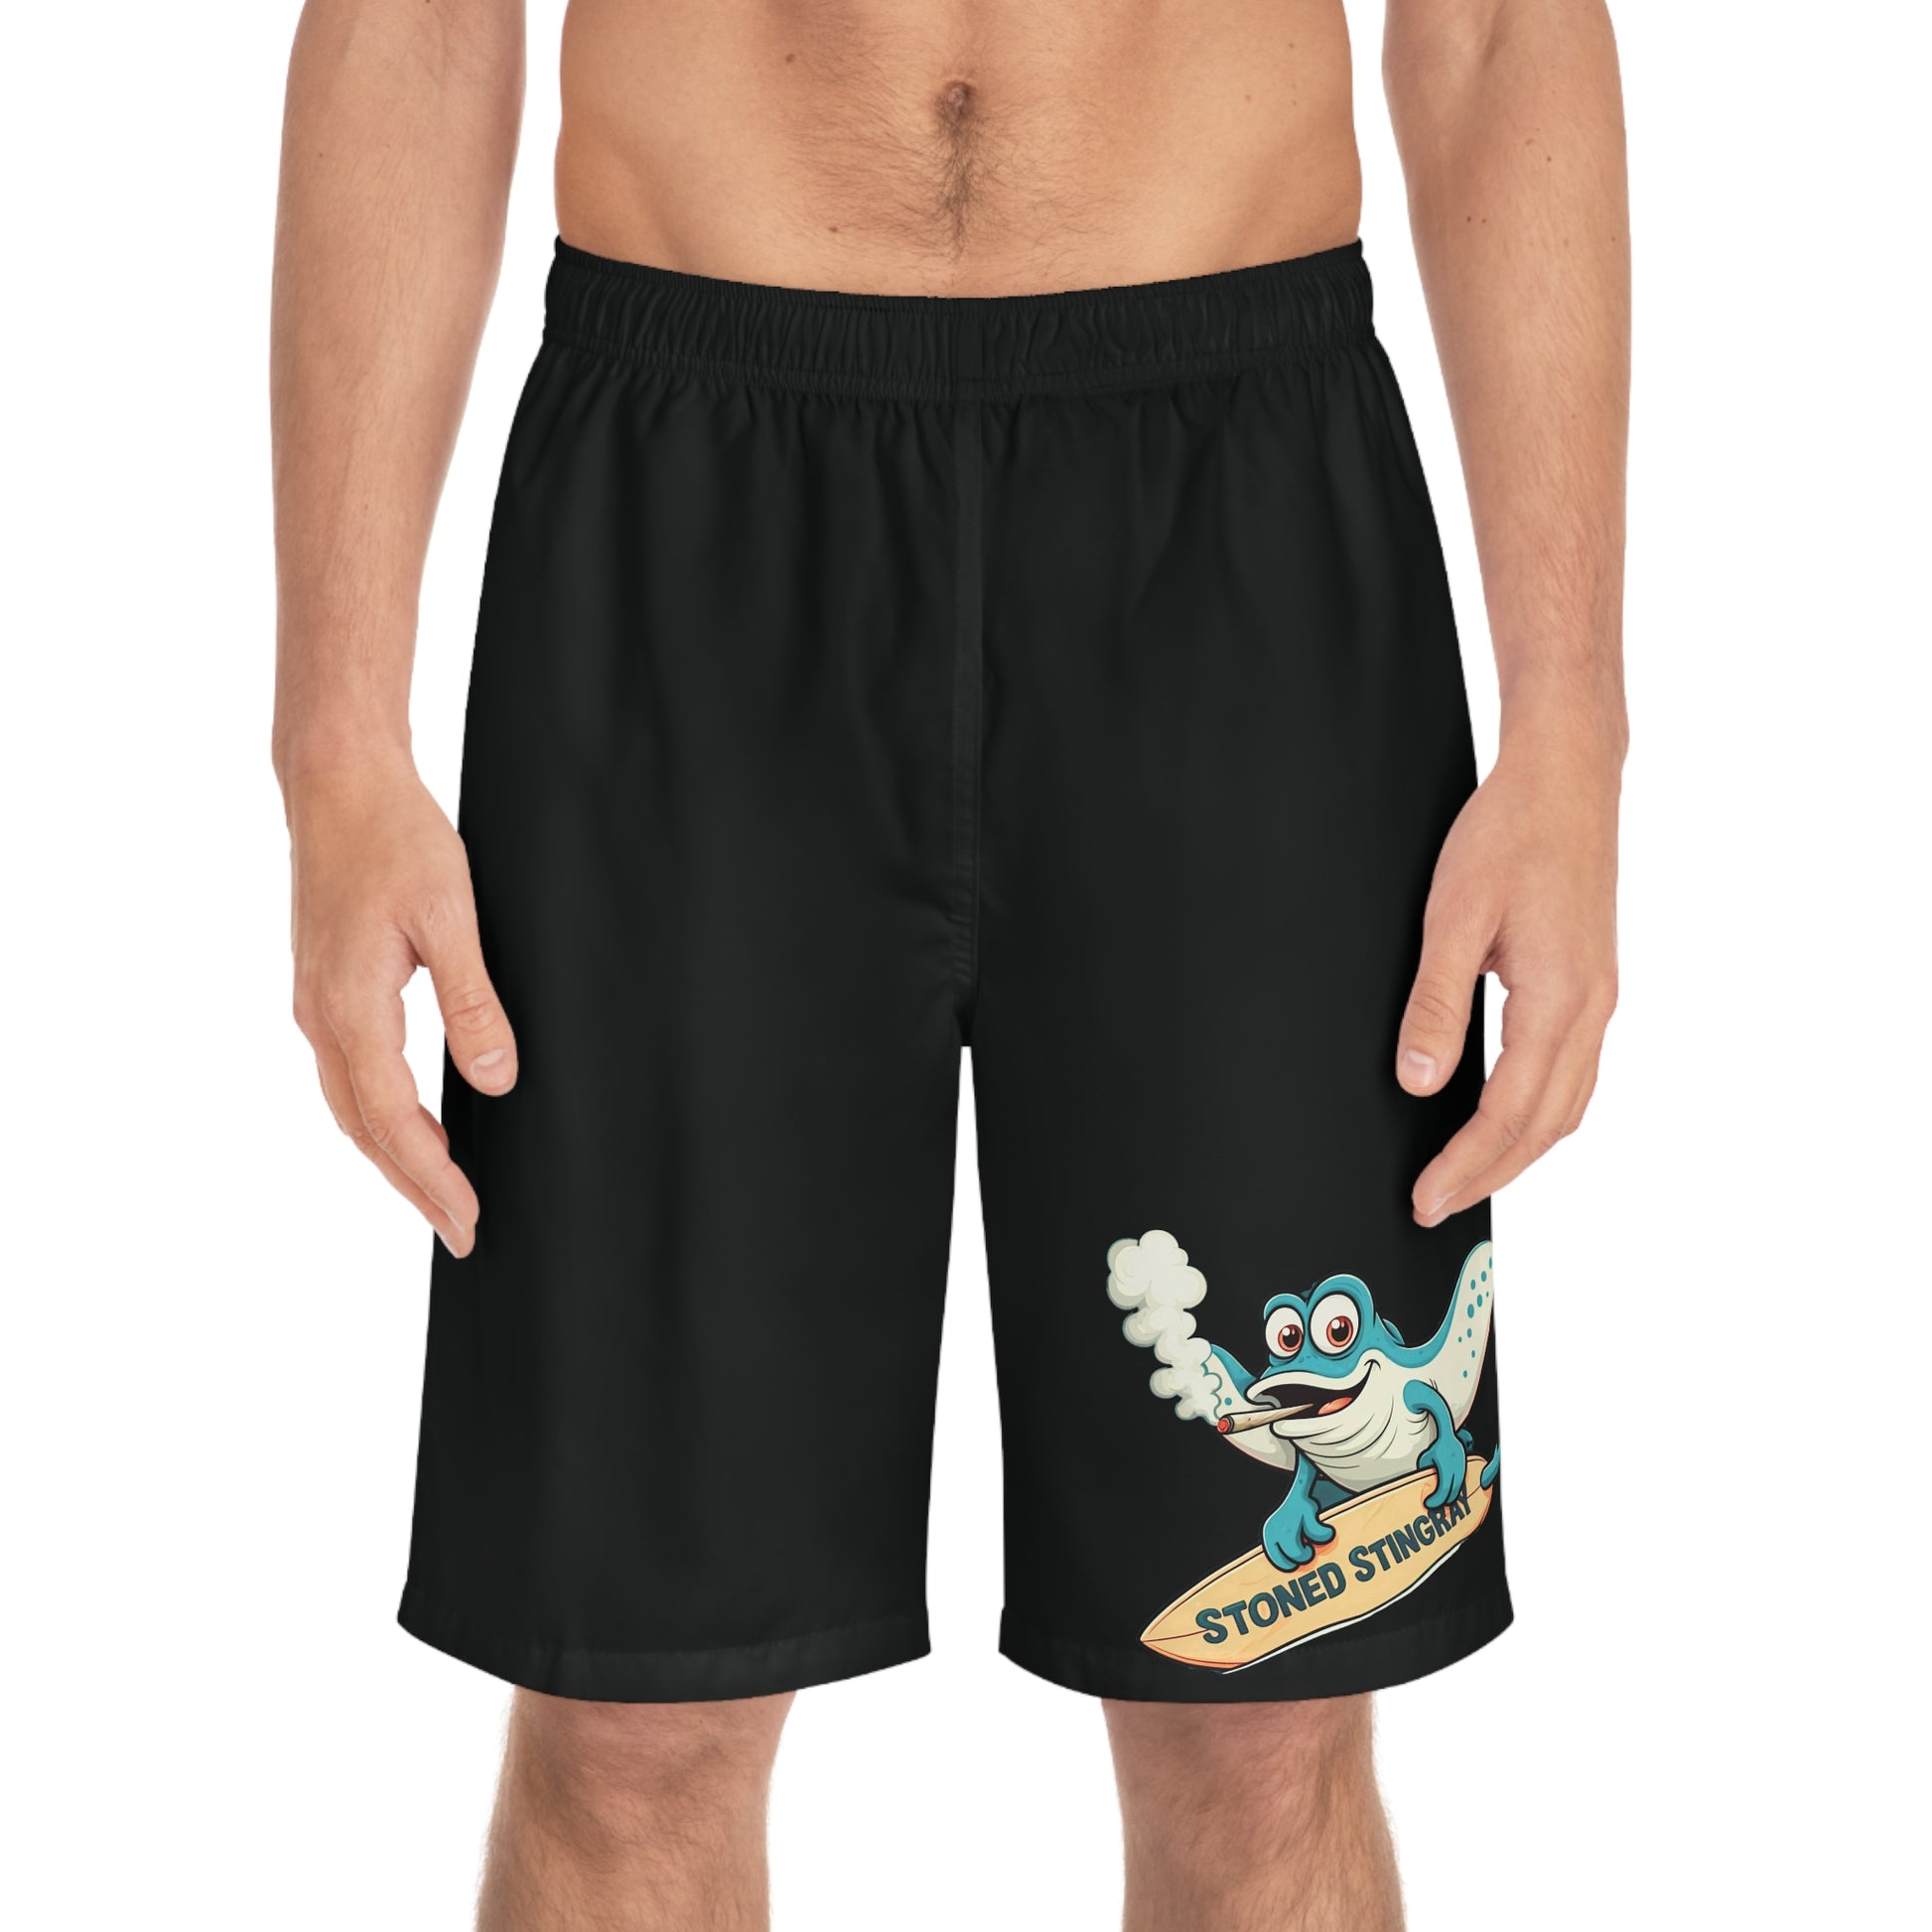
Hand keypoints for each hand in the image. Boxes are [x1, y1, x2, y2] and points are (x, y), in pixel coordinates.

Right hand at [286, 751, 516, 1254]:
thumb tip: (497, 1080)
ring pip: (351, 1108)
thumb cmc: (396, 837)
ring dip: (394, 1157)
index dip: (433, 1176)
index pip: (394, 1119)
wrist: (338, 781)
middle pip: (365, 1129)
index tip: (468, 1217)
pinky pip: (349, 1076)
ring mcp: (315, 1004)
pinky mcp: (323, 989)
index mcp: (350, 1006)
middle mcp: (321, 1015)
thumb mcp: (450, 917)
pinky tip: (413, 1126)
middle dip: (413, 1186)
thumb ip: (473, 1002)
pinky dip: (379, 1117)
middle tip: (461, 1232)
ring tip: (440, 1196)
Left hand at [1396, 716, 1620, 1226]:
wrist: (1567, 778)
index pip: (1509, 1112)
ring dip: (1518, 1151)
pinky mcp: (1593, 984)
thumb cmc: (1511, 833)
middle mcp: (1593, 1010)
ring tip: (1467, 1177)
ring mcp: (1600, 999)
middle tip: (1436, 1206)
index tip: (1427, 1198)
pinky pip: (1574, 1074)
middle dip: (1490, 1174)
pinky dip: (1541, 1113)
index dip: (1466, 1165)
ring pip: (1568, 1106)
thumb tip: (1419, 1080)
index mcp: (1560, 1001)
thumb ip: (1435, 1004)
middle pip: (1546, 1126)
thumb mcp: (1454, 916)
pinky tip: (1510, 1118)